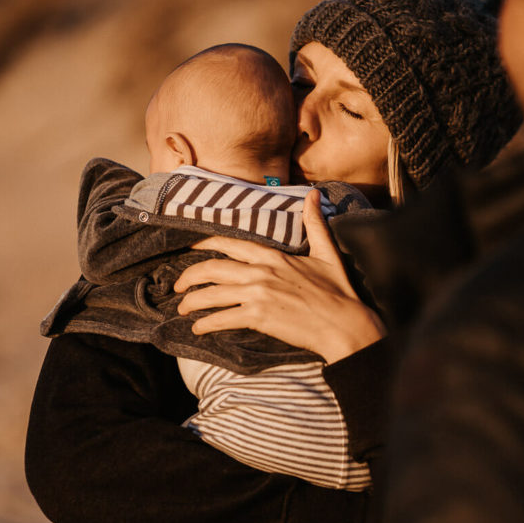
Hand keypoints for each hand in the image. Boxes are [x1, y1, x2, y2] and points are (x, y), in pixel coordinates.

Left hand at [174, 189, 385, 363]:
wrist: (345, 324)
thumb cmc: (339, 292)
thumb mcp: (327, 253)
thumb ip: (315, 223)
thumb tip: (314, 194)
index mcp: (274, 256)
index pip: (230, 245)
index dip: (204, 245)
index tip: (188, 249)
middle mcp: (261, 272)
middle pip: (212, 269)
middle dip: (189, 277)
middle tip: (177, 285)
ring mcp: (258, 294)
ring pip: (212, 294)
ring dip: (192, 302)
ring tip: (183, 309)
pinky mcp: (259, 316)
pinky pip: (223, 318)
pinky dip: (206, 323)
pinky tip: (198, 328)